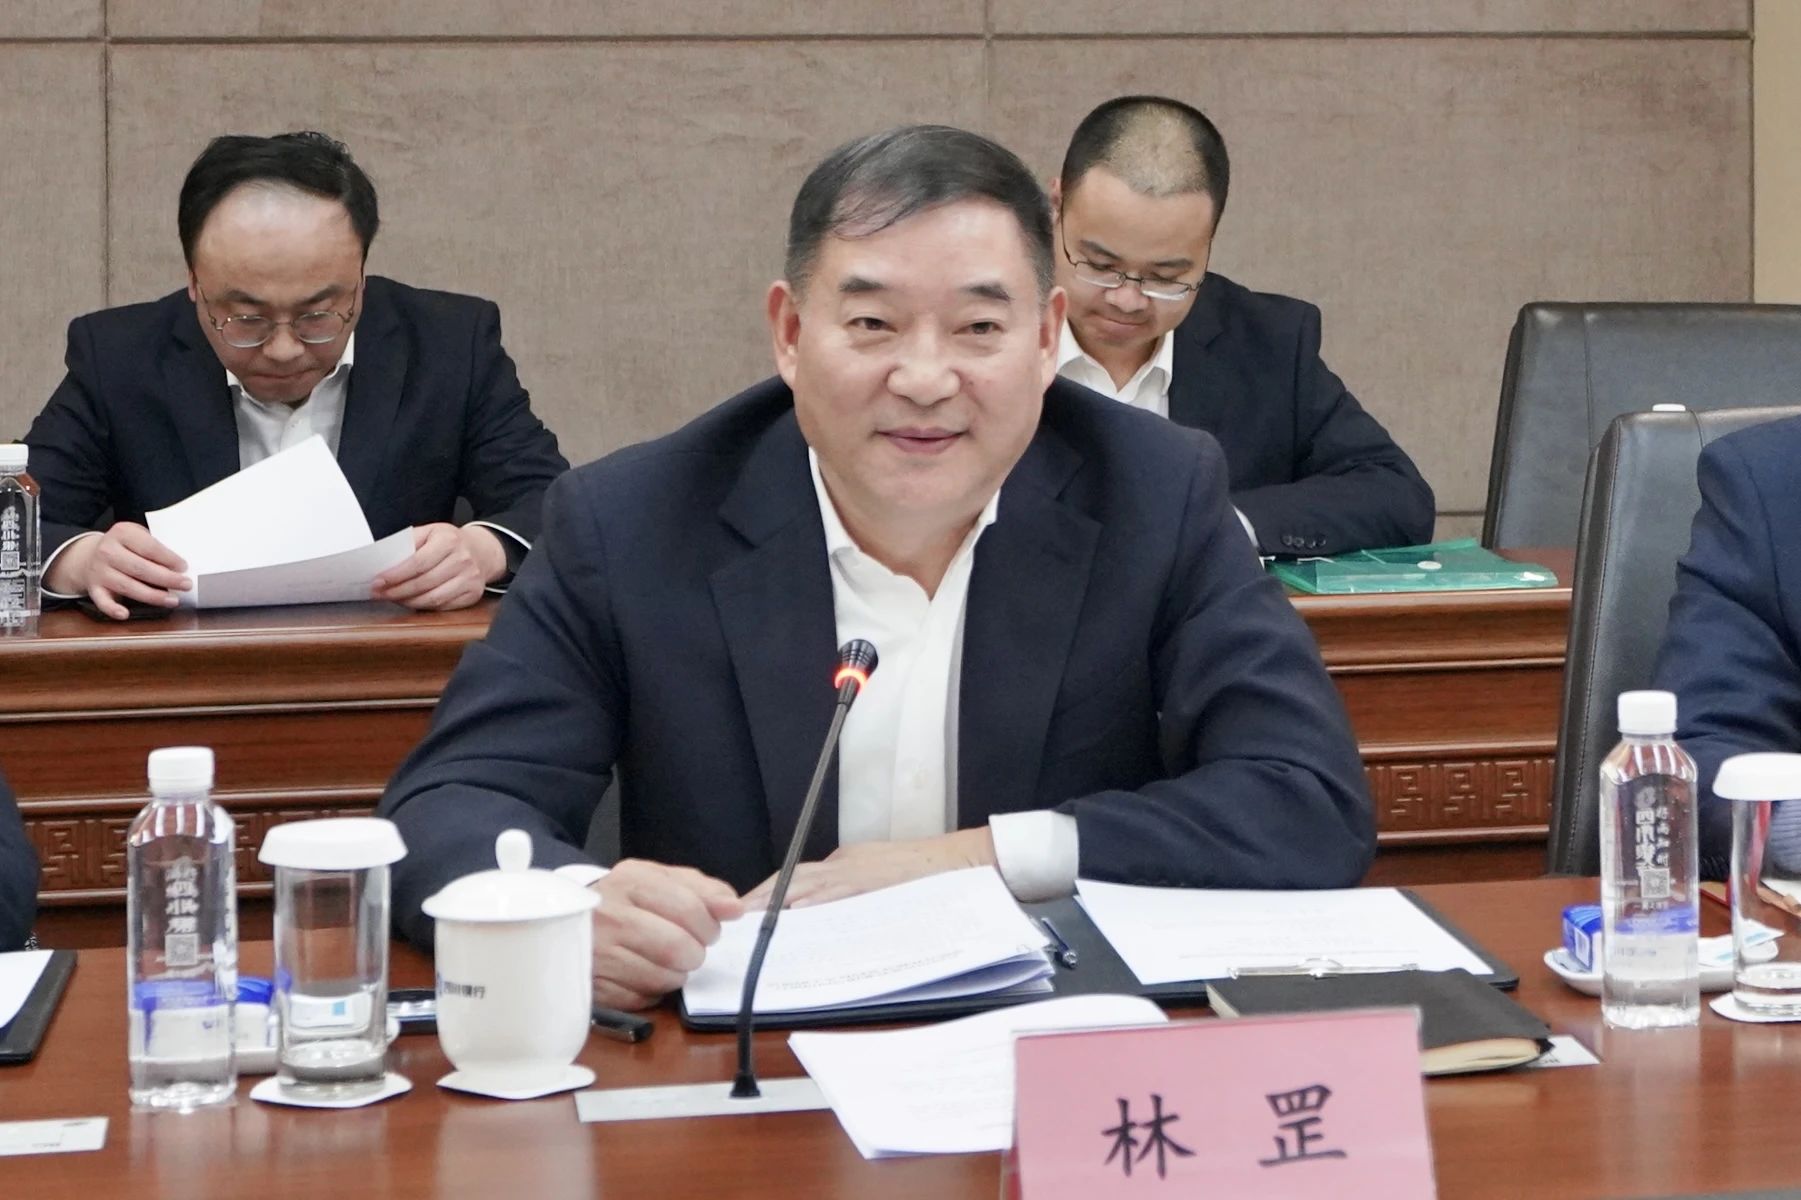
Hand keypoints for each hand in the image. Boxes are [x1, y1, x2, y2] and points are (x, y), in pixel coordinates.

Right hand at [44, 522, 189, 618]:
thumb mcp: (138, 536)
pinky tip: (125, 614)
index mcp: (122, 533)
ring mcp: (99, 571)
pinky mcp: (94, 588)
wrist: (90, 554)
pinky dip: (112, 609)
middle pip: (140, 568)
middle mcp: (108, 551)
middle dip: (166, 578)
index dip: (168, 558)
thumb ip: (155, 547)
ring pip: (127, 586)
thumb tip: (179, 567)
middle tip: (185, 585)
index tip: (184, 567)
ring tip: (172, 600)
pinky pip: (102, 601)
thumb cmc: (125, 547)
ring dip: (152, 596)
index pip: (149, 547)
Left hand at [370, 523, 505, 610]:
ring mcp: (470, 578)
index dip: (395, 575)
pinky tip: (413, 601)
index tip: (378, 581)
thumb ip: (408, 543)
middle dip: (397, 591)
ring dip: (409, 601)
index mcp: (449, 539)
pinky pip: (443, 606)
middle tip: (380, 593)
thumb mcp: (429, 532)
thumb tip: (382, 561)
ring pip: (433, 598)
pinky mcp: (473, 594)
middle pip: (424, 582)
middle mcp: (463, 559)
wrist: (482, 551)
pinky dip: (424, 606)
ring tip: (394, 598)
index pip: (418, 562)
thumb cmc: (449, 542)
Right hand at [589, 859, 744, 1009]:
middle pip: (677, 947)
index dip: (709, 925)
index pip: (689, 907)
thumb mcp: (661, 880)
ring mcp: (596, 953)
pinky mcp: (592, 986)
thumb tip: (735, 908)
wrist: (569, 921)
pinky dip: (652, 993)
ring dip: (675, 976)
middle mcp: (608, 914)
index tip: (709, 931)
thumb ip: (703, 889)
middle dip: (694, 954)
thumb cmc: (627, 900)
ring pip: (662, 978)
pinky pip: (641, 1000)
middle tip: (689, 950)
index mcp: (630, 881)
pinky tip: (643, 976)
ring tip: (665, 962)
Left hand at [742, 828, 996, 910]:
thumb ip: (851, 896)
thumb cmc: (929, 876)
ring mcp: (860, 871)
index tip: (745, 909)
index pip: (796, 878)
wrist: (966, 861)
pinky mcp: (875, 880)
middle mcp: (846, 864)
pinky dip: (814, 901)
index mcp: (846, 864)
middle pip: (793, 877)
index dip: (767, 893)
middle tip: (735, 914)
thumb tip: (819, 917)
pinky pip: (838, 892)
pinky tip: (794, 912)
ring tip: (750, 916)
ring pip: (807, 883)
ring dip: (776, 900)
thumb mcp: (880, 881)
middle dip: (761, 896)